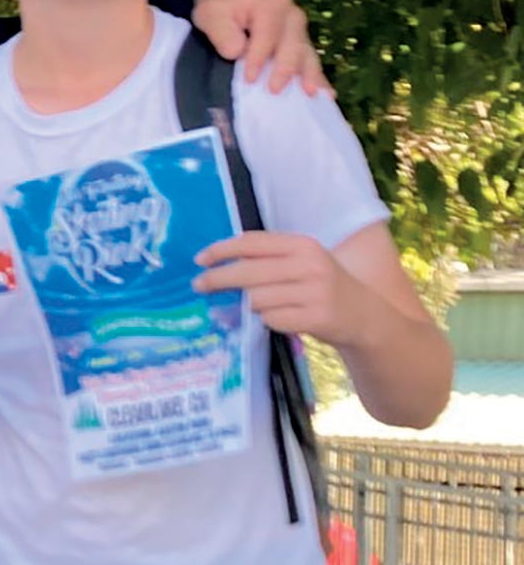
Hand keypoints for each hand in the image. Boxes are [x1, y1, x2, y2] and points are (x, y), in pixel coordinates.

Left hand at [192, 0, 327, 94]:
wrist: (228, 2)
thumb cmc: (219, 8)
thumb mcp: (210, 13)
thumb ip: (221, 31)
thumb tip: (237, 51)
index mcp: (271, 3)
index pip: (268, 34)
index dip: (259, 57)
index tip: (249, 79)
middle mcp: (291, 14)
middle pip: (293, 44)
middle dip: (285, 69)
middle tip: (274, 90)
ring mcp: (299, 29)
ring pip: (307, 53)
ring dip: (310, 75)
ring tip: (310, 95)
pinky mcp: (301, 42)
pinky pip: (311, 60)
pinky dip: (318, 77)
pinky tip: (325, 94)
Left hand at [193, 231, 360, 343]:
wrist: (364, 316)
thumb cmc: (322, 285)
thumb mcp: (303, 261)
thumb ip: (269, 258)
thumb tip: (219, 261)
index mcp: (303, 245)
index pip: (252, 243)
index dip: (222, 250)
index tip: (199, 259)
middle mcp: (310, 265)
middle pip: (248, 272)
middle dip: (218, 279)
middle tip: (198, 285)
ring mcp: (315, 292)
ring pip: (257, 299)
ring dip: (252, 305)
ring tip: (267, 305)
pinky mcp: (316, 318)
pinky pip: (271, 319)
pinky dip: (269, 321)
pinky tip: (282, 318)